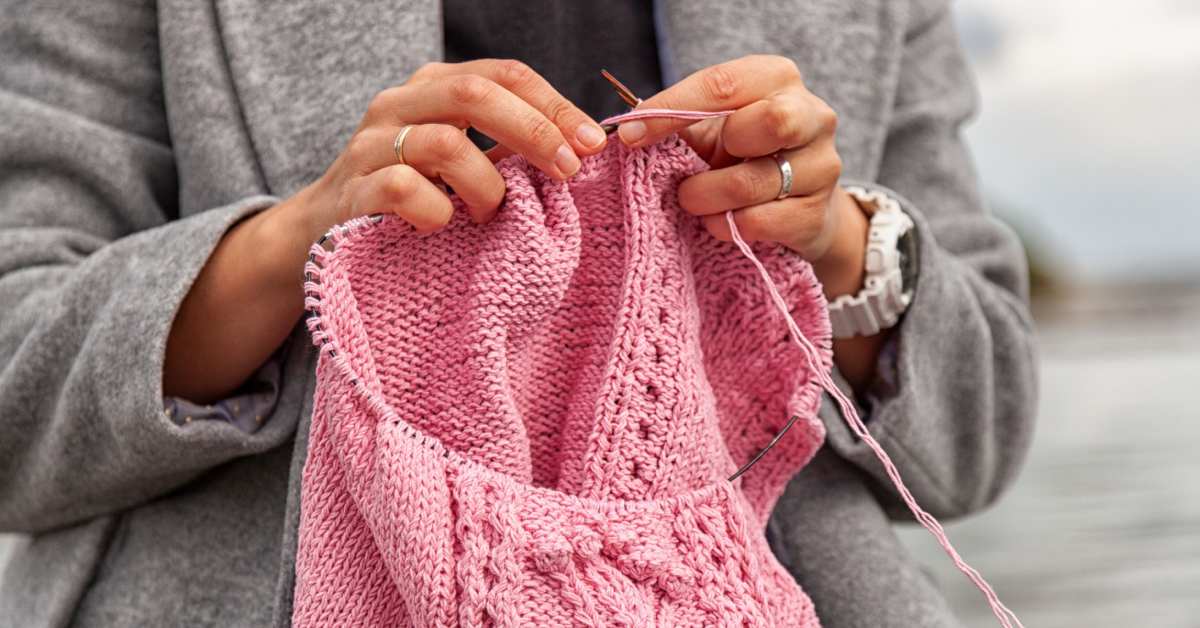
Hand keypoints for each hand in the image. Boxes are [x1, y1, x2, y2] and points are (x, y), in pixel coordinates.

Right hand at [288, 59, 609, 243]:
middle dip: (533, 132)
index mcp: (433, 88)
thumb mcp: (461, 163)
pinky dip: (438, 212)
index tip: (592, 142)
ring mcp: (371, 145)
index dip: (553, 105)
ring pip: (445, 143)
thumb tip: (582, 149)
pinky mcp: (352, 190)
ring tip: (490, 214)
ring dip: (485, 185)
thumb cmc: (411, 199)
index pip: (503, 74)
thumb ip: (507, 149)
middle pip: (475, 95)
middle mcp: (399, 104)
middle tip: (566, 172)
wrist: (324, 234)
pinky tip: (442, 226)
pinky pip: (405, 190)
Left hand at [616, 55, 868, 301]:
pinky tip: (720, 222)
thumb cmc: (743, 156)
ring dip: (708, 199)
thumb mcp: (712, 129)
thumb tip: (629, 130)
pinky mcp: (816, 214)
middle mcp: (812, 115)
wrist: (794, 208)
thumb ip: (679, 123)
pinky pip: (759, 222)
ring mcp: (822, 166)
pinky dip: (726, 227)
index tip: (630, 136)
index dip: (671, 110)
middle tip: (689, 175)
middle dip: (717, 153)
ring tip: (695, 202)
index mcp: (777, 79)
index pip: (723, 85)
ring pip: (754, 182)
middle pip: (771, 122)